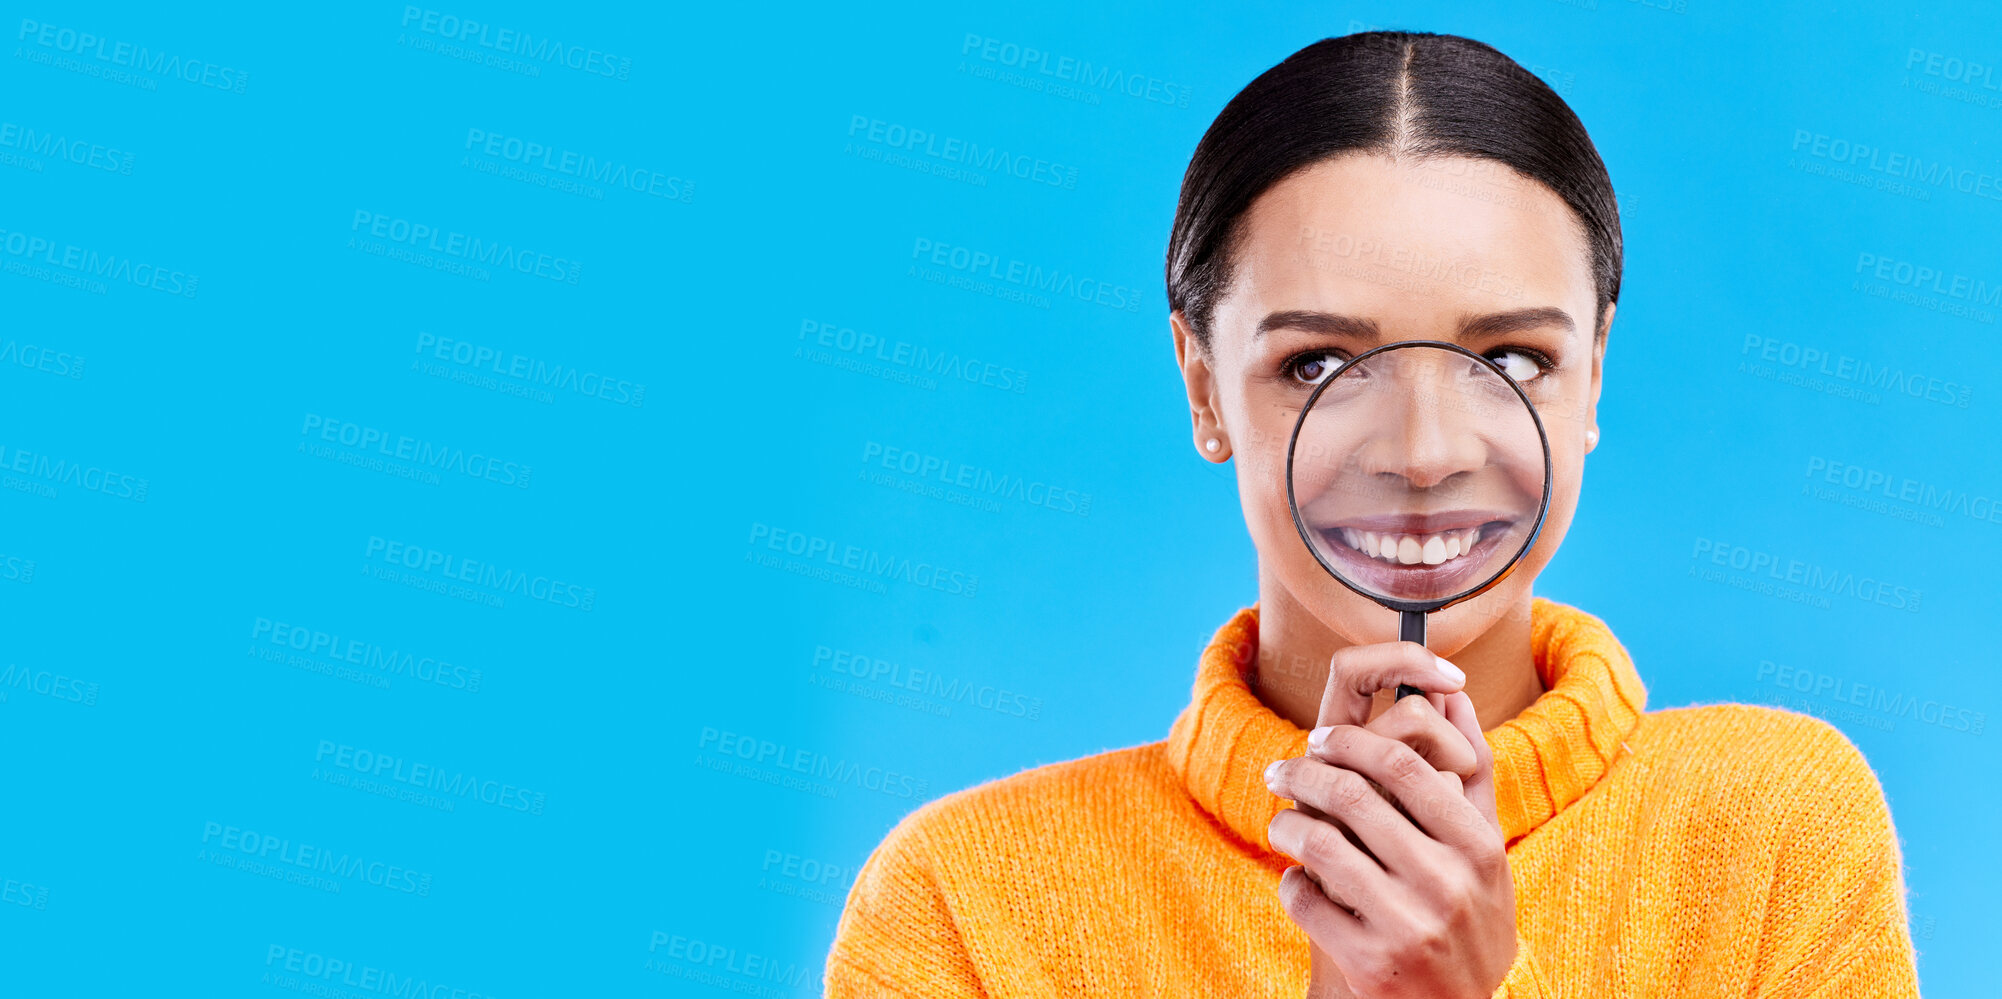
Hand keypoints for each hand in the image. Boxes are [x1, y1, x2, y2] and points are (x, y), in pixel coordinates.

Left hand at [1263, 642, 1514, 998]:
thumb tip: (1449, 690)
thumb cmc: (1469, 913)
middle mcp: (1448, 882)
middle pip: (1352, 794)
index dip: (1350, 740)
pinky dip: (1291, 882)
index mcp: (1478, 845)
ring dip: (1286, 826)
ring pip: (1318, 843)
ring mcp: (1409, 925)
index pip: (1402, 760)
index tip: (1320, 739)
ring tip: (1281, 825)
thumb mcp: (1483, 846)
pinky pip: (1304, 898)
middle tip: (1277, 771)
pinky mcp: (1370, 962)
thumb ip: (1470, 768)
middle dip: (1302, 773)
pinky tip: (1300, 882)